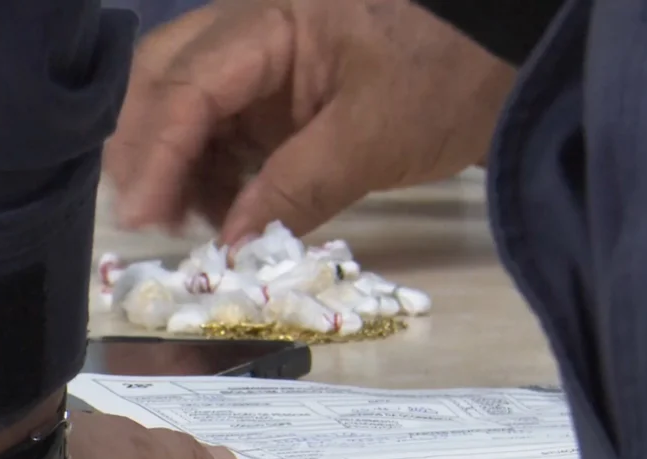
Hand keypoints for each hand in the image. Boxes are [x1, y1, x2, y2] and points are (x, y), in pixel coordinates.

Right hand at [104, 0, 514, 243]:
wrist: (506, 56)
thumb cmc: (449, 80)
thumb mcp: (373, 138)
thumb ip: (294, 190)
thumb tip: (230, 248)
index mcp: (270, 19)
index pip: (188, 83)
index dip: (156, 151)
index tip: (141, 216)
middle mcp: (251, 29)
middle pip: (165, 80)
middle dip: (147, 150)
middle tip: (147, 218)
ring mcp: (264, 61)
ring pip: (187, 107)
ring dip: (176, 166)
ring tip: (188, 225)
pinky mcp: (280, 92)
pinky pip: (226, 129)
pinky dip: (212, 172)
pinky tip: (219, 212)